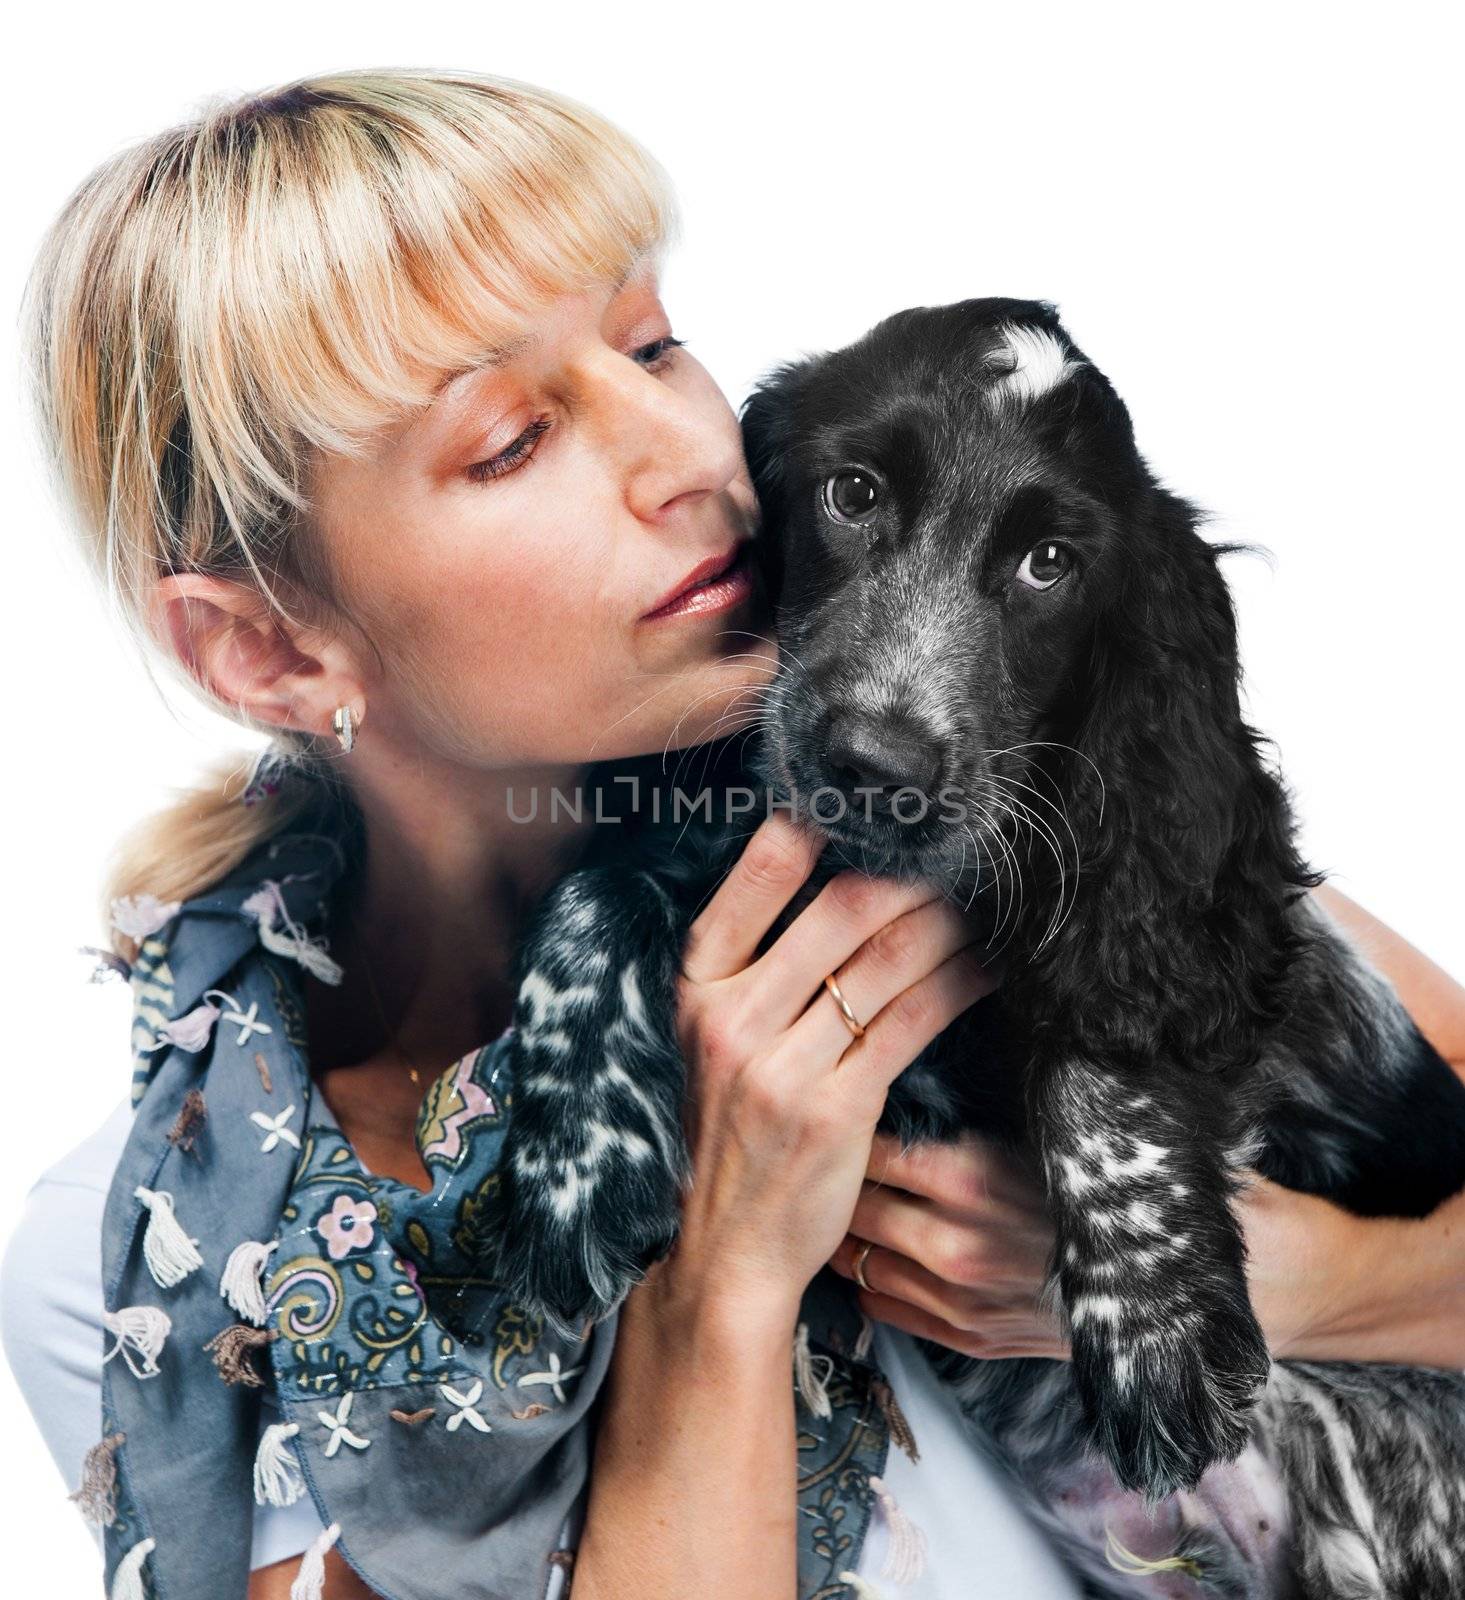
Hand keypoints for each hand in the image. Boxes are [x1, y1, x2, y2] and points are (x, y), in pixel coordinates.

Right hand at [645, 813, 1001, 1336]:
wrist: (720, 1249)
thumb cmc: (725, 1131)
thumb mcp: (709, 1039)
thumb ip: (756, 969)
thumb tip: (838, 881)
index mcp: (695, 986)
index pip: (758, 875)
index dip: (820, 824)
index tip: (874, 806)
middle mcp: (732, 1017)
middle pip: (843, 907)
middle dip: (912, 873)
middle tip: (955, 855)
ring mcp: (781, 1066)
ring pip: (888, 960)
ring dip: (949, 923)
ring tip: (983, 907)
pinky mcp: (836, 1110)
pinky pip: (914, 1021)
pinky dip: (961, 983)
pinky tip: (986, 966)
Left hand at [828, 1129, 1068, 1357]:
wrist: (1144, 1288)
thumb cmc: (1081, 1206)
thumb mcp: (1024, 1150)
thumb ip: (958, 1140)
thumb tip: (897, 1116)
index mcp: (968, 1183)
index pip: (874, 1154)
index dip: (850, 1138)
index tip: (838, 1128)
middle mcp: (955, 1245)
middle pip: (859, 1210)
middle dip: (834, 1188)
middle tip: (822, 1172)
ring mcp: (957, 1298)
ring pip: (863, 1263)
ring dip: (845, 1239)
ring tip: (835, 1218)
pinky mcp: (966, 1336)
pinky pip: (886, 1308)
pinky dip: (868, 1284)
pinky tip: (869, 1262)